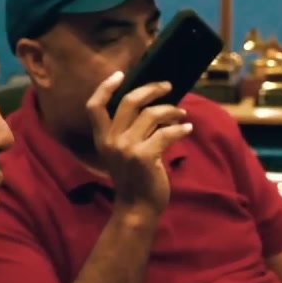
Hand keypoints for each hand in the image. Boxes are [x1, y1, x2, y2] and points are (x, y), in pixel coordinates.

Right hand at [85, 71, 192, 215]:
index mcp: (102, 138)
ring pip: (151, 114)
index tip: (120, 74)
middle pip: (129, 101)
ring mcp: (127, 148)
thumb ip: (127, 131)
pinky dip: (180, 128)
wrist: (137, 208)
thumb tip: (150, 104)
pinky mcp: (144, 157)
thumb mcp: (121, 153)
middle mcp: (111, 140)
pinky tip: (187, 128)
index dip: (105, 87)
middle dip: (151, 89)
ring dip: (171, 110)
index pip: (94, 106)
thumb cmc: (134, 179)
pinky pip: (166, 133)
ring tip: (181, 114)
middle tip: (168, 86)